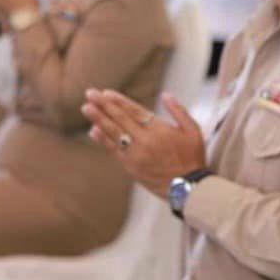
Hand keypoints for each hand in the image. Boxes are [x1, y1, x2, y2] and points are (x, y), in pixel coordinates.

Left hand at [81, 89, 206, 195]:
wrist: (187, 187)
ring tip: (86, 108)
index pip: (134, 111)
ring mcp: (135, 154)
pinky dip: (102, 139)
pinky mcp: (130, 166)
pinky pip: (113, 150)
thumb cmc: (192, 158)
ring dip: (98, 119)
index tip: (106, 93)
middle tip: (90, 93)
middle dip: (103, 105)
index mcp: (160, 129)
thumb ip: (179, 111)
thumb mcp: (193, 131)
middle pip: (120, 119)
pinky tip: (93, 130)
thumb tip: (166, 95)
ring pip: (113, 133)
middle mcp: (145, 140)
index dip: (119, 101)